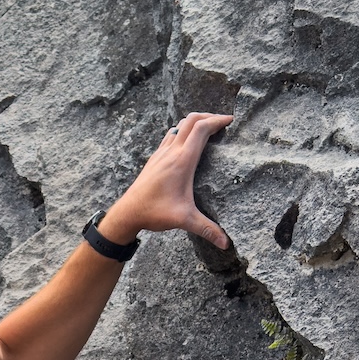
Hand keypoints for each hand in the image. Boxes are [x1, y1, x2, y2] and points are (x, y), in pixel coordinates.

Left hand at [101, 112, 232, 247]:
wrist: (127, 212)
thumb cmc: (154, 212)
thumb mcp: (183, 220)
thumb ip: (206, 229)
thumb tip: (226, 243)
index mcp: (182, 160)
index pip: (201, 129)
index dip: (218, 121)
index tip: (231, 121)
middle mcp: (171, 151)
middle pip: (191, 119)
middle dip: (209, 116)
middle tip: (223, 121)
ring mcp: (161, 152)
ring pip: (180, 125)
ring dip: (195, 121)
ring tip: (209, 128)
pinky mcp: (155, 158)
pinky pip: (171, 135)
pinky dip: (183, 130)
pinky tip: (188, 142)